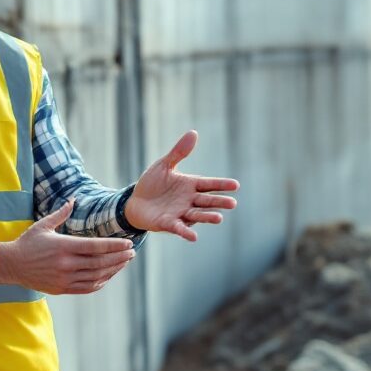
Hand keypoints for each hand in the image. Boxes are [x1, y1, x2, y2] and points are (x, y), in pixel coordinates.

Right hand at [0, 200, 135, 294]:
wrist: (12, 265)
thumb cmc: (28, 243)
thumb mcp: (43, 225)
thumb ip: (61, 213)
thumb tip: (73, 199)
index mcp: (63, 246)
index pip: (95, 247)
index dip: (114, 246)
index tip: (128, 244)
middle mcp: (66, 264)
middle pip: (100, 262)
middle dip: (119, 258)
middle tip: (132, 253)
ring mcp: (64, 278)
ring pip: (96, 276)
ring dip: (113, 269)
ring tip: (124, 263)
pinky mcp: (62, 288)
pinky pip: (87, 287)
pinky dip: (100, 282)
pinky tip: (108, 275)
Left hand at [124, 130, 238, 241]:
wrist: (135, 202)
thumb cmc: (152, 184)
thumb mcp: (164, 165)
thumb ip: (179, 152)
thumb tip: (193, 132)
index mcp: (190, 185)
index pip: (209, 184)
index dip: (222, 185)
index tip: (236, 185)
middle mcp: (189, 200)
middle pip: (207, 201)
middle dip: (219, 202)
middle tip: (232, 203)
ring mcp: (180, 213)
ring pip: (197, 215)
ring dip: (207, 217)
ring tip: (219, 218)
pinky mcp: (168, 223)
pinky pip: (179, 228)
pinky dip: (186, 232)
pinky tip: (194, 237)